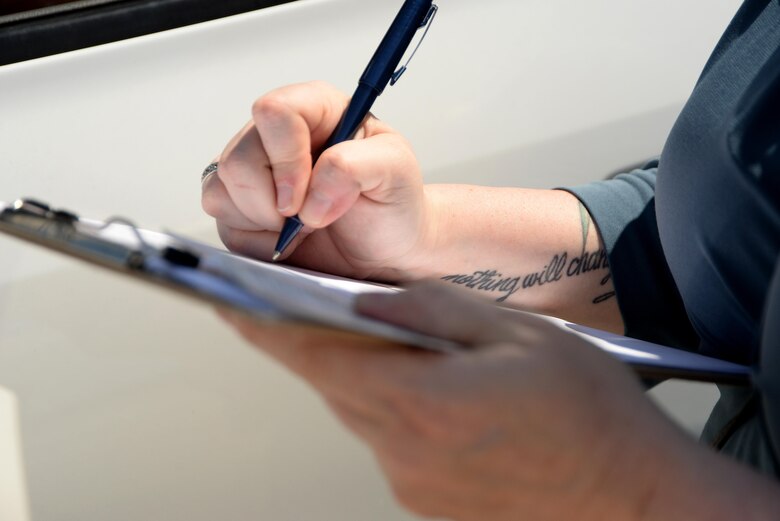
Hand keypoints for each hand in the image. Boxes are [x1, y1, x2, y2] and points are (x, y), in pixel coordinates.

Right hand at [201, 81, 431, 280]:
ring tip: (305, 228)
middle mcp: (277, 134)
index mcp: (315, 109)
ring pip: (221, 191)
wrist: (385, 251)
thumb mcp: (395, 172)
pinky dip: (255, 242)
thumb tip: (308, 198)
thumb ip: (354, 166)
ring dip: (266, 223)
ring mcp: (253, 169)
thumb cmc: (391, 204)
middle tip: (314, 219)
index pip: (273, 112)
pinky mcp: (237, 205)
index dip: (286, 159)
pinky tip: (286, 240)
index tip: (306, 199)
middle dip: (276, 204)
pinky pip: (221, 220)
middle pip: (238, 159)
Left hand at [220, 282, 732, 520]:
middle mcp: (403, 452)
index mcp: (420, 402)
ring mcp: (412, 485)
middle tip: (328, 308)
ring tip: (413, 351)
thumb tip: (367, 298)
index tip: (228, 299)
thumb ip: (432, 311)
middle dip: (327, 344)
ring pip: (362, 412)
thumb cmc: (588, 412)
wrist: (633, 497)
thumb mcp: (516, 334)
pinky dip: (397, 409)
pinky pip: (390, 442)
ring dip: (371, 376)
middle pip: (335, 384)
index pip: (315, 356)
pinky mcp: (426, 501)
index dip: (265, 324)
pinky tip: (440, 394)